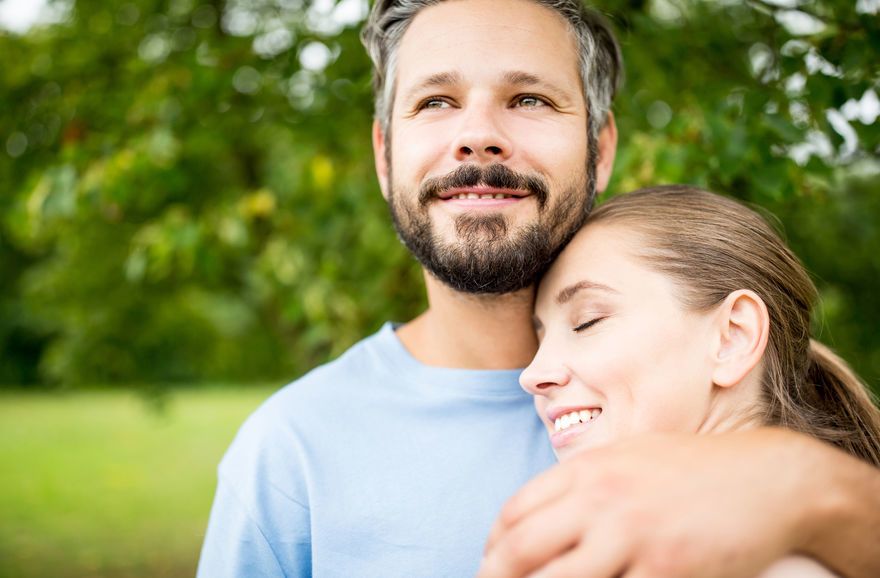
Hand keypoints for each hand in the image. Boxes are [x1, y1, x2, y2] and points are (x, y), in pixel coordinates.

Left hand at [478, 429, 822, 577]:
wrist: (768, 479)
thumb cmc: (693, 468)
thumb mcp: (629, 456)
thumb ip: (584, 482)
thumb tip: (540, 515)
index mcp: (589, 469)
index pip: (516, 510)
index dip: (493, 544)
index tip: (488, 562)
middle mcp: (602, 499)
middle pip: (523, 548)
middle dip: (495, 576)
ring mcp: (633, 536)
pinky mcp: (667, 570)